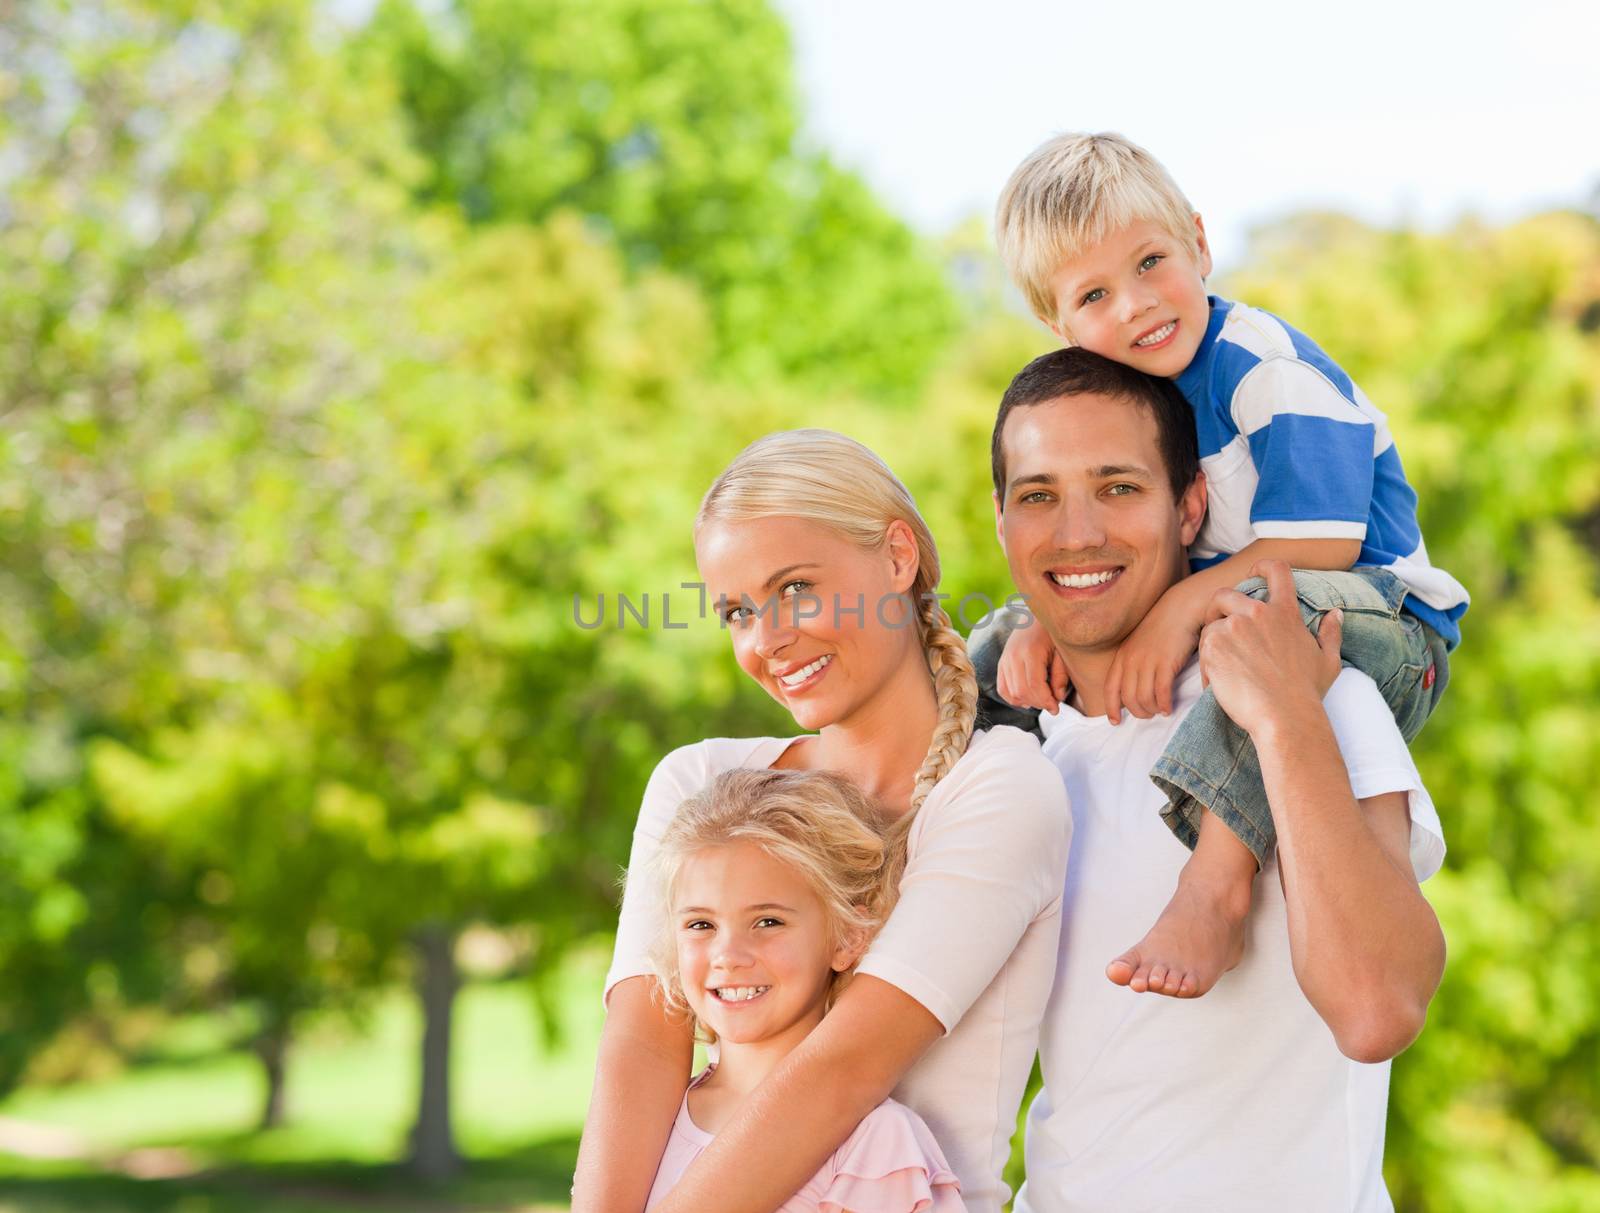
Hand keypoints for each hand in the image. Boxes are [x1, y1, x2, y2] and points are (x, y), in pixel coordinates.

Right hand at [997, 616, 1069, 710]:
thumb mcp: (1062, 651)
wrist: (1035, 616)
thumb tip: (1058, 698)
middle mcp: (1013, 656)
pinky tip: (1027, 698)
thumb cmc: (1052, 633)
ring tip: (1041, 699)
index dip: (1046, 701)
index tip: (1056, 708)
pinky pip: (1003, 688)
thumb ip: (1061, 675)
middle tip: (1052, 704)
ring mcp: (1005, 660)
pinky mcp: (1001, 663)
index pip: (1035, 686)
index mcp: (1030, 652)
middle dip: (1038, 703)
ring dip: (1027, 702)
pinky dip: (1014, 698)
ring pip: (1011, 692)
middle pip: (1022, 691)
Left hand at [1104, 579, 1205, 721]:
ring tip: (1159, 711)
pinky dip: (1164, 704)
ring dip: (1151, 710)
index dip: (1111, 707)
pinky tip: (1168, 708)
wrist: (1179, 609)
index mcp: (1122, 656)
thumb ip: (1133, 663)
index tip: (1115, 721)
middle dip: (1137, 712)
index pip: (1110, 688)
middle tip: (1148, 715)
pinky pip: (1161, 692)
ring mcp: (1148, 662)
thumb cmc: (1162, 628)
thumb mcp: (1138, 644)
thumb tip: (1134, 686)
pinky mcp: (1165, 663)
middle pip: (1128, 698)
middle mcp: (1131, 661)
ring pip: (1143, 698)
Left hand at [1197, 560, 1342, 736]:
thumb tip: (1335, 614)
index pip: (1276, 571)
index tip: (1253, 574)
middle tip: (1220, 631)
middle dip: (1217, 610)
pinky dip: (1207, 666)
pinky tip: (1220, 684)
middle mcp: (1257, 613)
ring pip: (1210, 625)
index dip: (1262, 567)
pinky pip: (1202, 648)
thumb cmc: (1307, 693)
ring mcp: (1233, 628)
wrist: (1285, 717)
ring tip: (1225, 670)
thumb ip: (1331, 633)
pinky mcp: (1213, 646)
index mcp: (1284, 612)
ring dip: (1212, 643)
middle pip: (1224, 595)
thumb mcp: (1329, 661)